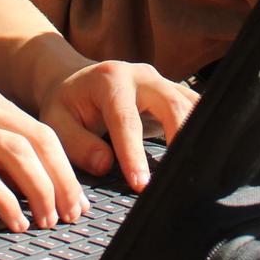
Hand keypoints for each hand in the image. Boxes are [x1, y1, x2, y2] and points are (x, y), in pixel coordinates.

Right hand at [0, 85, 84, 231]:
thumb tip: (22, 175)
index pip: (40, 129)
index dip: (64, 165)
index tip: (74, 196)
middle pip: (38, 139)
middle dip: (62, 179)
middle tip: (72, 212)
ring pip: (17, 154)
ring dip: (40, 190)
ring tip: (48, 220)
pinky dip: (5, 200)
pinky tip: (13, 221)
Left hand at [38, 59, 198, 192]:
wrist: (75, 79)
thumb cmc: (67, 104)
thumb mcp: (56, 122)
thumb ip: (78, 144)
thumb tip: (106, 165)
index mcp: (110, 80)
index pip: (126, 119)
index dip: (134, 153)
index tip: (140, 184)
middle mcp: (141, 75)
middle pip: (171, 103)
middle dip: (178, 138)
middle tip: (177, 176)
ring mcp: (162, 81)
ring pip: (190, 104)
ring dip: (195, 134)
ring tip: (195, 169)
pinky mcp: (173, 92)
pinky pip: (195, 107)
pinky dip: (201, 129)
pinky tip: (203, 154)